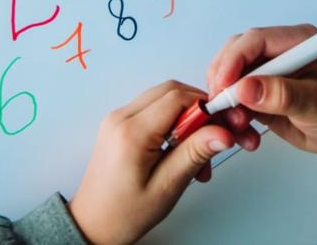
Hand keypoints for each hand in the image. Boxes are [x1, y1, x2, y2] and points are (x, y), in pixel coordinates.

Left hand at [69, 80, 246, 244]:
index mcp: (131, 133)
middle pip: (172, 91)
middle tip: (216, 136)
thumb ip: (194, 154)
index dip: (206, 106)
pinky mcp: (120, 124)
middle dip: (200, 110)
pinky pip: (154, 109)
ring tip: (198, 153)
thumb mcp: (166, 187)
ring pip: (165, 98)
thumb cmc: (123, 213)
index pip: (178, 98)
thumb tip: (222, 133)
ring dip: (188, 118)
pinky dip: (174, 123)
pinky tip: (181, 149)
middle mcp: (121, 118)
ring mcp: (118, 119)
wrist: (92, 224)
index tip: (224, 125)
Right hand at [206, 24, 316, 157]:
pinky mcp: (262, 91)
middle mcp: (279, 51)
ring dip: (227, 101)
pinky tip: (243, 132)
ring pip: (231, 77)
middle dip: (224, 80)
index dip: (234, 60)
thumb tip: (245, 88)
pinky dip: (232, 114)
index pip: (255, 40)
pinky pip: (236, 98)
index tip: (224, 85)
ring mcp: (269, 71)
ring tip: (239, 126)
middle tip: (222, 107)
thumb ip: (282, 95)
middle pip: (235, 54)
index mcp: (297, 41)